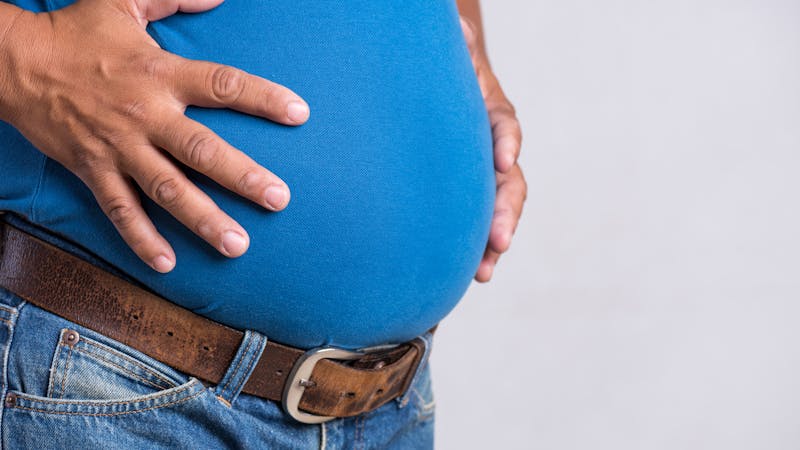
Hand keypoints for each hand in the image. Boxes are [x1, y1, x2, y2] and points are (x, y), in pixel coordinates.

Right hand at [0, 0, 309, 272]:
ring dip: (203, 218)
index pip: (223, 85)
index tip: (300, 114)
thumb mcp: (125, 0)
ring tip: (237, 245)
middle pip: (201, 150)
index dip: (263, 98)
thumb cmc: (77, 32)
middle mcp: (145, 114)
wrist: (14, 63)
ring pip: (167, 189)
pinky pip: (120, 210)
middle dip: (242, 176)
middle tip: (278, 200)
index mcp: (160, 72)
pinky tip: (167, 263)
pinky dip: (141, 238)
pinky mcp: (92, 170)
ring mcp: (119, 147)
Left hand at [460, 16, 527, 281]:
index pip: (504, 126)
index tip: (503, 160)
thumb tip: (457, 28)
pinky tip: (470, 274)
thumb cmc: (445, 70)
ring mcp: (483, 176)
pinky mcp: (467, 196)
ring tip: (484, 272)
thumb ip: (458, 43)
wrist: (442, 91)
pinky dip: (475, 248)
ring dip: (493, 242)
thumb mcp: (453, 51)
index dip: (506, 142)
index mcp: (491, 112)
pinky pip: (475, 223)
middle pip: (510, 182)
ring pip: (497, 211)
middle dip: (505, 211)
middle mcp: (495, 149)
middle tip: (500, 240)